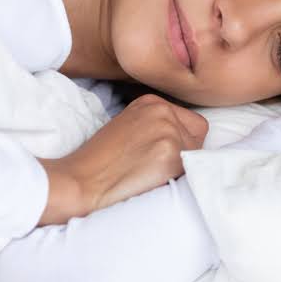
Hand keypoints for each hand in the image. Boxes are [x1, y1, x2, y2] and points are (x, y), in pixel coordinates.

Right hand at [35, 93, 207, 224]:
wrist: (82, 179)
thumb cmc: (100, 161)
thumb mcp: (129, 126)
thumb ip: (156, 125)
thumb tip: (184, 140)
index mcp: (151, 101)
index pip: (190, 121)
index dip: (180, 142)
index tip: (158, 155)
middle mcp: (163, 110)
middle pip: (198, 136)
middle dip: (184, 153)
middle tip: (154, 166)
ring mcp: (169, 130)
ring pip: (196, 154)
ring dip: (180, 168)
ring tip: (149, 174)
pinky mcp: (172, 153)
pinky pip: (191, 170)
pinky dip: (177, 179)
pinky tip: (152, 181)